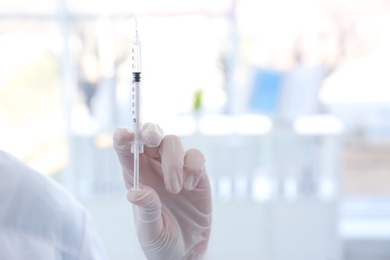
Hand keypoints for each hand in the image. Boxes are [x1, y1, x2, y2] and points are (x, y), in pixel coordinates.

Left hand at [113, 123, 211, 259]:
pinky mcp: (197, 174)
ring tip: (175, 189)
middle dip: (150, 131)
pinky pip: (196, 157)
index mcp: (137, 176)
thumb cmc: (162, 240)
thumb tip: (135, 192)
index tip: (125, 135)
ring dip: (173, 162)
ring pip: (173, 142)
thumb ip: (146, 210)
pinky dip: (193, 167)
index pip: (126, 149)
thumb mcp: (149, 230)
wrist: (187, 251)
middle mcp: (155, 167)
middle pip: (151, 135)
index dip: (123, 137)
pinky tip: (190, 186)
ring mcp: (177, 168)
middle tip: (151, 140)